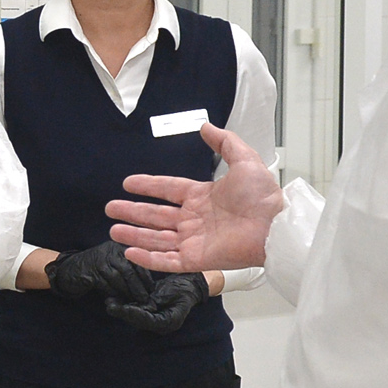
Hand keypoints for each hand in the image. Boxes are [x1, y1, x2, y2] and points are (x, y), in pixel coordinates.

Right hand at [44, 242, 153, 306]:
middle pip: (130, 270)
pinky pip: (106, 284)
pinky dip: (113, 294)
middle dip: (139, 287)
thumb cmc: (93, 270)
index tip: (152, 292)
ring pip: (119, 278)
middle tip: (146, 300)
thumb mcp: (112, 266)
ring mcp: (100, 260)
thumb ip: (126, 271)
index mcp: (118, 248)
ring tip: (135, 303)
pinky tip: (118, 301)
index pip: (137, 262)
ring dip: (128, 292)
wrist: (67, 271)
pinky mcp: (90, 271)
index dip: (146, 278)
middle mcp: (110, 251)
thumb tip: (145, 287)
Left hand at [104, 271, 208, 334]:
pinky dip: (124, 303)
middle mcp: (159, 324)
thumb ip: (161, 301)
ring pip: (134, 315)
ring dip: (121, 308)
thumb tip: (147, 307)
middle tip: (110, 305)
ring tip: (108, 301)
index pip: (148, 321)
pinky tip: (114, 297)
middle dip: (123, 312)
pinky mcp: (147, 310)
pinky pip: (135, 308)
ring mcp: (152, 318)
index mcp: (168, 322)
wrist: (187, 285)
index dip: (135, 315)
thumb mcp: (177, 294)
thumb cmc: (184, 289)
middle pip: (138, 320)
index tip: (124, 308)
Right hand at [108, 122, 282, 272]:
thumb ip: (224, 142)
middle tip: (111, 208)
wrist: (275, 225)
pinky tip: (130, 252)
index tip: (128, 183)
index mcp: (203, 197)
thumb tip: (206, 126)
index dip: (148, 186)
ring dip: (135, 235)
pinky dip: (148, 258)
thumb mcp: (244, 160)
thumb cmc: (264, 196)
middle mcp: (195, 220)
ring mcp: (195, 241)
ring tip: (114, 230)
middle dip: (133, 212)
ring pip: (157, 238)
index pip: (168, 190)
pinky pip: (167, 261)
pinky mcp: (197, 260)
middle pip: (156, 216)